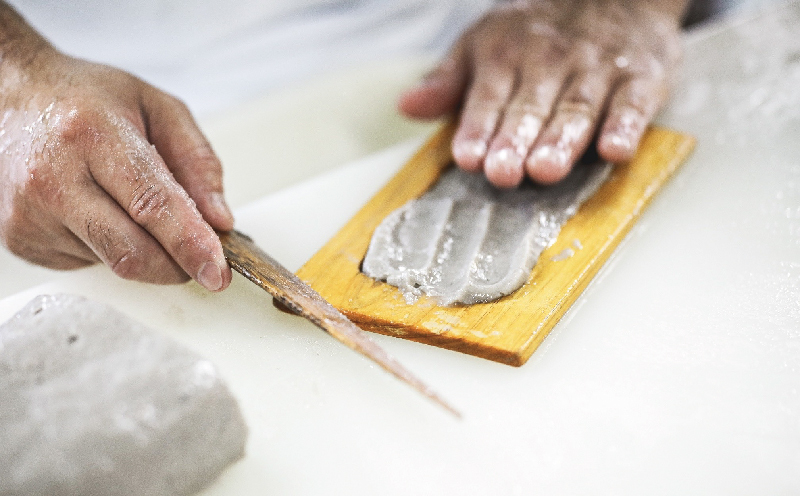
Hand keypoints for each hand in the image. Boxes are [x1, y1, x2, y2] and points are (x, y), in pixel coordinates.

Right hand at [0, 11, 232, 290]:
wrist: (11, 98)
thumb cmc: (88, 100)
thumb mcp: (158, 107)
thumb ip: (198, 161)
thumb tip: (219, 220)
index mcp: (91, 134)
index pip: (151, 204)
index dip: (190, 243)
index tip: (218, 271)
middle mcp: (53, 177)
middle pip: (131, 251)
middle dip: (178, 266)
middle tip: (203, 260)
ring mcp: (29, 214)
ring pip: (114, 262)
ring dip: (145, 251)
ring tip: (132, 206)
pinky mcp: (21, 240)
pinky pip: (89, 263)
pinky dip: (112, 249)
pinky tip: (100, 212)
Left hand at [399, 0, 686, 187]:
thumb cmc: (539, 31)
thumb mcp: (483, 43)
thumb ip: (448, 81)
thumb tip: (407, 107)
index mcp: (506, 55)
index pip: (488, 98)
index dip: (477, 129)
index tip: (467, 157)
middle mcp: (550, 63)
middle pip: (530, 108)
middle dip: (515, 141)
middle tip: (503, 172)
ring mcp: (596, 71)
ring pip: (577, 109)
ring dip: (562, 140)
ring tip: (546, 169)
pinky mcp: (641, 79)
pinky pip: (634, 104)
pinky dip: (626, 126)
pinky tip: (615, 150)